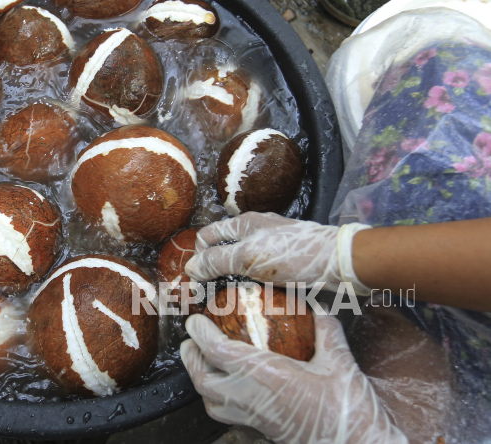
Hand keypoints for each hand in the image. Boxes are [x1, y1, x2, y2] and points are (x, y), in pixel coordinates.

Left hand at [181, 313, 407, 443]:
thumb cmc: (348, 410)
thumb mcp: (340, 363)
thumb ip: (326, 330)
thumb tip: (318, 306)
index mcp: (265, 375)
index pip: (217, 351)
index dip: (200, 334)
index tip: (194, 321)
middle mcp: (251, 398)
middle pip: (203, 380)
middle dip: (190, 358)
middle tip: (189, 341)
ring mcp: (253, 418)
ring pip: (210, 402)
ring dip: (200, 381)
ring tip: (203, 363)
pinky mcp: (259, 430)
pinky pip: (225, 416)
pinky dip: (216, 400)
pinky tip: (227, 390)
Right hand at [186, 212, 370, 293]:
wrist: (338, 262)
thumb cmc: (292, 254)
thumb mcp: (248, 257)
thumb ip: (217, 261)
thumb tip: (190, 268)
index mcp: (244, 224)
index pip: (208, 236)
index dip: (198, 255)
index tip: (195, 280)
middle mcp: (256, 232)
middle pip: (224, 250)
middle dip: (214, 270)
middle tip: (207, 296)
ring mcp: (272, 247)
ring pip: (243, 264)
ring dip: (233, 280)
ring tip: (227, 303)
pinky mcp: (286, 263)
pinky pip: (261, 274)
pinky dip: (253, 285)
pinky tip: (253, 301)